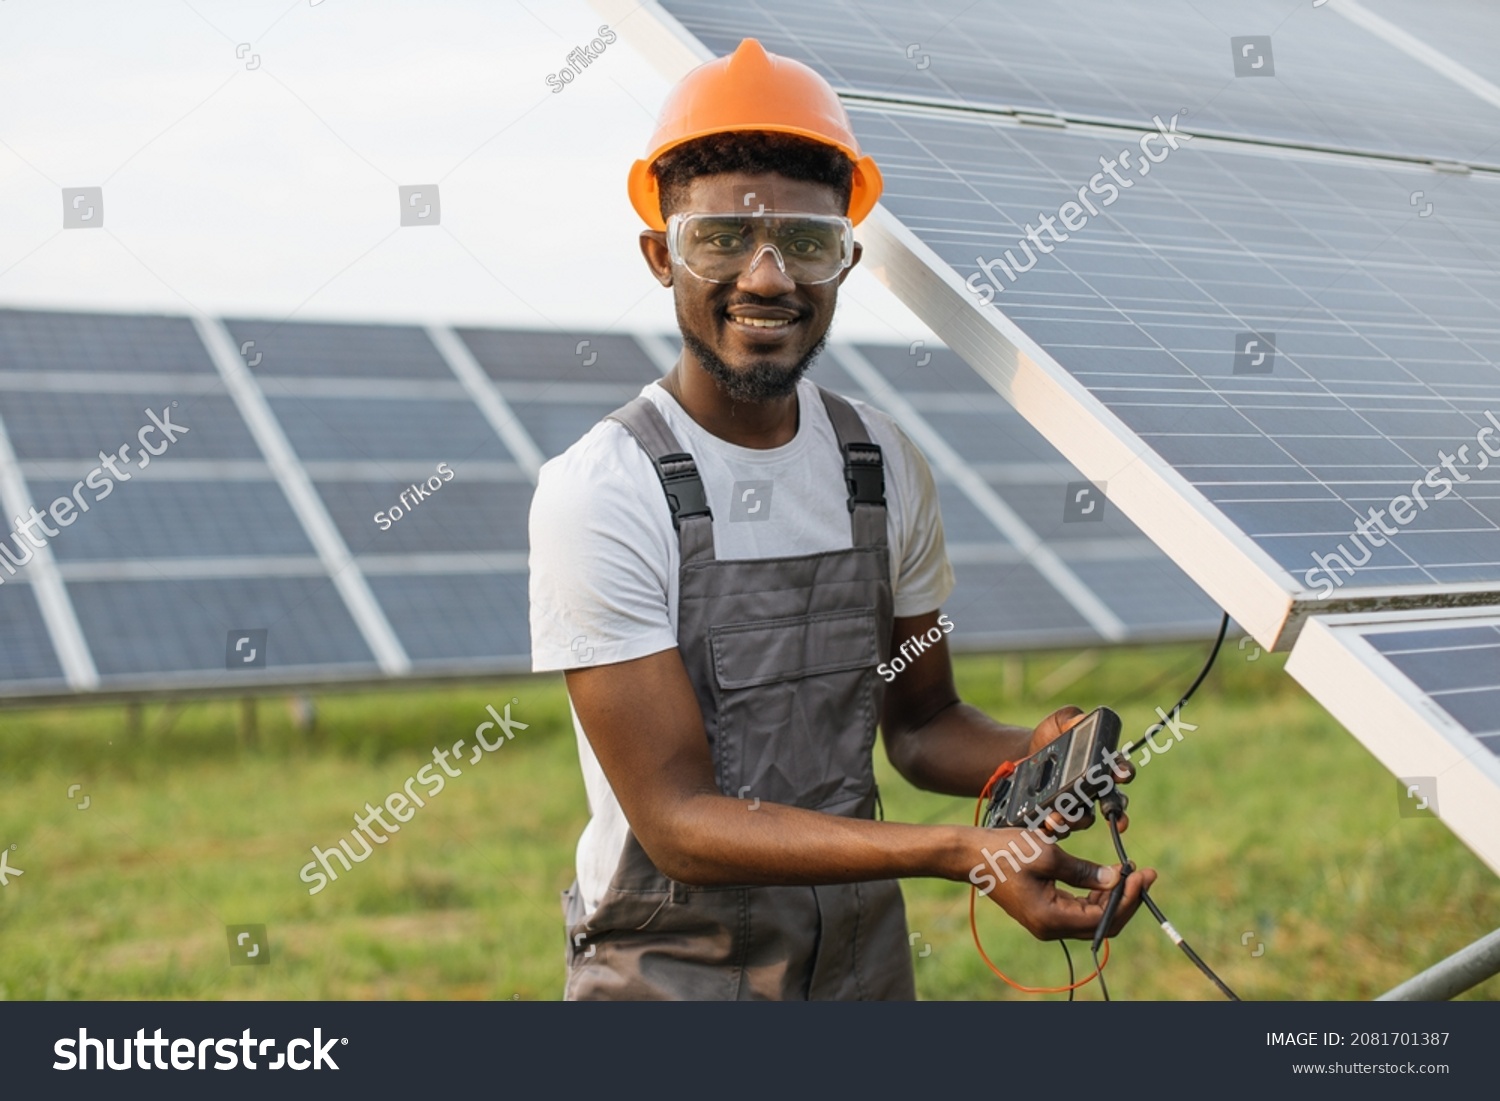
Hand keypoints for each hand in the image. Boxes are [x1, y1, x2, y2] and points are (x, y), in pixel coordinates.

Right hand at [967, 826, 1156, 939]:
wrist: (972, 854)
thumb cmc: (1005, 851)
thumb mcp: (1048, 855)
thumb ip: (1084, 871)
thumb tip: (1114, 879)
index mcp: (1050, 918)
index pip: (1103, 917)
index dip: (1127, 897)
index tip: (1141, 873)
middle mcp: (1050, 928)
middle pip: (1102, 924)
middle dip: (1127, 899)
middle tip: (1144, 874)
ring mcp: (1047, 923)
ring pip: (1092, 919)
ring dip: (1114, 898)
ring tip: (1129, 873)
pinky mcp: (1044, 913)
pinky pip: (1079, 911)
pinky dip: (1096, 897)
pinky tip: (1107, 879)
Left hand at [1024, 706, 1133, 836]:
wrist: (1022, 753)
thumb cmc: (1050, 735)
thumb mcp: (1061, 721)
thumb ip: (1072, 719)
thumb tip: (1078, 721)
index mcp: (1101, 764)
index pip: (1119, 768)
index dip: (1124, 772)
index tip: (1122, 774)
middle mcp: (1094, 789)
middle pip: (1112, 805)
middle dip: (1117, 814)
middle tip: (1118, 821)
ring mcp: (1076, 805)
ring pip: (1084, 819)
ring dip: (1075, 820)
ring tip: (1059, 817)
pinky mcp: (1056, 815)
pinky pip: (1059, 828)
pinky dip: (1053, 828)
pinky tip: (1044, 824)